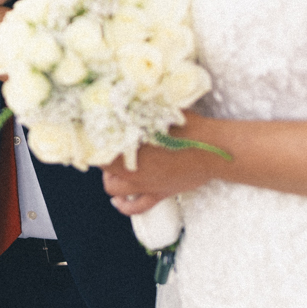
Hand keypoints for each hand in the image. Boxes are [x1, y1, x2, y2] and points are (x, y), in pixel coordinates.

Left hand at [101, 115, 228, 211]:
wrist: (213, 150)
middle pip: (104, 169)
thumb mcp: (161, 111)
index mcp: (130, 147)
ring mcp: (145, 185)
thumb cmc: (190, 129)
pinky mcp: (159, 195)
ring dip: (111, 181)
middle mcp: (133, 169)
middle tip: (108, 151)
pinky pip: (136, 208)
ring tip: (112, 172)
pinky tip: (119, 202)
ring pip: (115, 189)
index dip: (94, 142)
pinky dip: (125, 206)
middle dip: (102, 160)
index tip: (94, 136)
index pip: (100, 148)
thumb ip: (141, 109)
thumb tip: (126, 99)